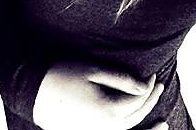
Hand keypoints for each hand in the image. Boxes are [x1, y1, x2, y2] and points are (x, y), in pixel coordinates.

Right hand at [33, 60, 164, 129]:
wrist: (33, 90)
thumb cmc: (63, 75)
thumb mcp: (93, 70)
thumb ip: (121, 79)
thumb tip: (145, 86)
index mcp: (108, 110)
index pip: (137, 100)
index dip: (149, 88)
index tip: (154, 75)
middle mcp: (104, 128)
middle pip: (135, 118)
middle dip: (150, 103)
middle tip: (159, 87)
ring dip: (146, 126)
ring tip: (163, 123)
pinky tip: (132, 126)